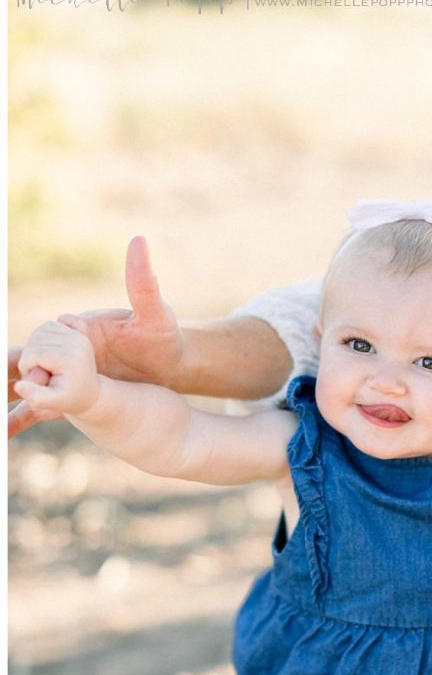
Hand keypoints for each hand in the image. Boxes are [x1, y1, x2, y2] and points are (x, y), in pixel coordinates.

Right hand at [9, 237, 183, 436]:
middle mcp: (68, 348)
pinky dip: (21, 416)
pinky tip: (5, 434)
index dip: (30, 352)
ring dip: (6, 392)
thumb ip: (143, 284)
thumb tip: (138, 241)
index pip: (45, 338)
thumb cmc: (165, 337)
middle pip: (25, 358)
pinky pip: (41, 405)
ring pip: (25, 382)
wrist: (172, 364)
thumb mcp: (156, 315)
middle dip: (6, 370)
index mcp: (79, 329)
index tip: (18, 362)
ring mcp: (68, 371)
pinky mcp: (73, 391)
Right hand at [14, 321, 99, 416]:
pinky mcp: (77, 332)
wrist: (90, 393)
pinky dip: (44, 336)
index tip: (32, 380)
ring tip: (41, 362)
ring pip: (40, 331)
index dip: (26, 366)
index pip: (34, 354)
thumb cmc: (69, 399)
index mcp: (70, 358)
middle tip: (36, 371)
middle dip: (29, 356)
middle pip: (35, 340)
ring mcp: (78, 335)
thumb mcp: (54, 403)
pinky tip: (49, 351)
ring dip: (34, 346)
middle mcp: (76, 342)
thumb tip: (19, 386)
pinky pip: (50, 325)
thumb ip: (36, 397)